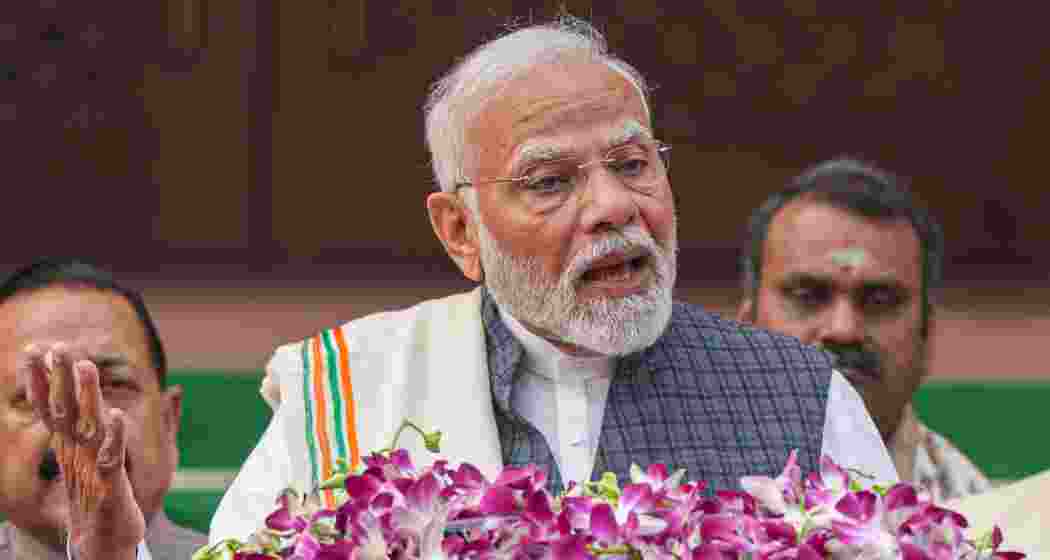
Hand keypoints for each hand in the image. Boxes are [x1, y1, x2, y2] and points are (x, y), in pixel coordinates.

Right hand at [22, 343, 142, 559]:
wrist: (102, 544)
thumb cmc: (99, 498)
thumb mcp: (92, 461)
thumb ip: (95, 430)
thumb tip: (98, 405)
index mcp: (69, 447)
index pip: (52, 409)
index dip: (44, 381)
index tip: (35, 350)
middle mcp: (76, 455)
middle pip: (65, 411)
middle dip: (60, 379)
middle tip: (53, 346)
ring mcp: (91, 469)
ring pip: (88, 427)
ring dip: (87, 396)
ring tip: (85, 365)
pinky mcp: (110, 486)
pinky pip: (111, 458)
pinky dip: (115, 437)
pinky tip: (116, 415)